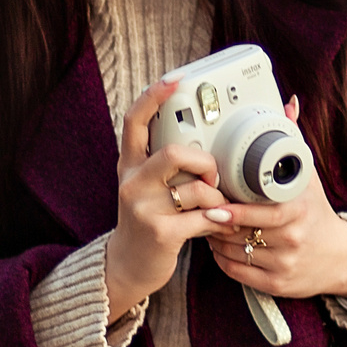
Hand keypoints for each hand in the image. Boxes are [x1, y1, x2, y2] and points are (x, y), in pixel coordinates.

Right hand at [106, 74, 230, 321]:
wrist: (127, 266)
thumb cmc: (149, 221)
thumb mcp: (148, 187)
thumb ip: (169, 165)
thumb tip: (210, 143)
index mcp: (130, 164)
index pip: (135, 120)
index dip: (154, 96)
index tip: (176, 79)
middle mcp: (132, 182)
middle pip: (174, 152)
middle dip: (205, 163)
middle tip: (213, 179)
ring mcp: (142, 207)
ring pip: (196, 188)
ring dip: (217, 199)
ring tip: (218, 209)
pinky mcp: (159, 232)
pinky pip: (202, 217)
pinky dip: (219, 221)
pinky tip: (218, 226)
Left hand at [206, 97, 346, 300]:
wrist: (340, 258)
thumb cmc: (316, 212)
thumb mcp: (307, 177)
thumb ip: (292, 140)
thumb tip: (288, 104)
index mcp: (298, 211)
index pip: (261, 212)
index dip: (234, 211)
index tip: (215, 205)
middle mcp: (292, 239)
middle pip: (241, 232)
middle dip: (217, 222)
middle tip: (203, 210)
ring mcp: (284, 264)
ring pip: (234, 251)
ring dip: (215, 239)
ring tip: (208, 224)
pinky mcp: (276, 285)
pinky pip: (237, 271)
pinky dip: (222, 258)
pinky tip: (219, 245)